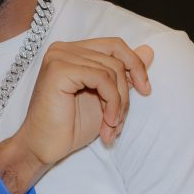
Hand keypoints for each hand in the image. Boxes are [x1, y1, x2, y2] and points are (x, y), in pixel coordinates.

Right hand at [12, 38, 153, 170]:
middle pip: (116, 56)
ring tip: (111, 126)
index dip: (135, 65)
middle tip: (121, 118)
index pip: (115, 45)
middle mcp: (64, 49)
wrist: (44, 148)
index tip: (145, 90)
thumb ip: (123, 74)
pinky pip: (101, 78)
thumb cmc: (69, 127)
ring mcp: (60, 57)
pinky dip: (112, 102)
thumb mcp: (106, 99)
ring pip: (111, 69)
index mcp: (73, 52)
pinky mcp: (59, 69)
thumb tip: (149, 50)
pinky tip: (107, 122)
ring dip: (118, 103)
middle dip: (126, 90)